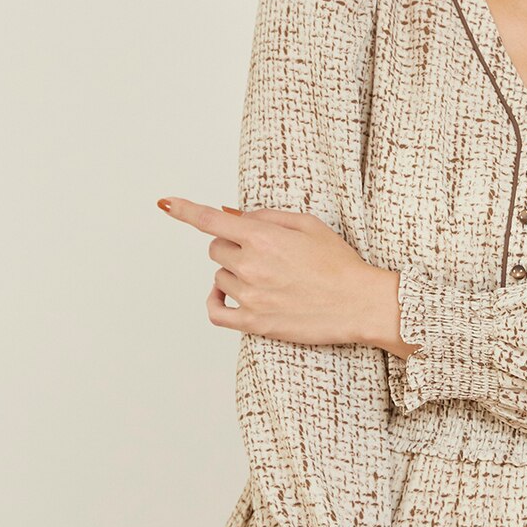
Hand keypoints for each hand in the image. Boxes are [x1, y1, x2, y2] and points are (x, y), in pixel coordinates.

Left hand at [156, 196, 382, 344]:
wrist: (360, 303)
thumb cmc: (339, 263)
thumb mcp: (309, 225)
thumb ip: (268, 217)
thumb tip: (236, 217)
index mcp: (263, 238)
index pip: (210, 220)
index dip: (185, 209)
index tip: (167, 203)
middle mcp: (251, 266)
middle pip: (215, 249)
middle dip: (231, 246)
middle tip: (260, 252)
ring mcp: (251, 296)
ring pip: (219, 277)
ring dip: (234, 273)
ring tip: (267, 277)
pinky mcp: (255, 323)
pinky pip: (216, 311)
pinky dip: (216, 300)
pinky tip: (227, 294)